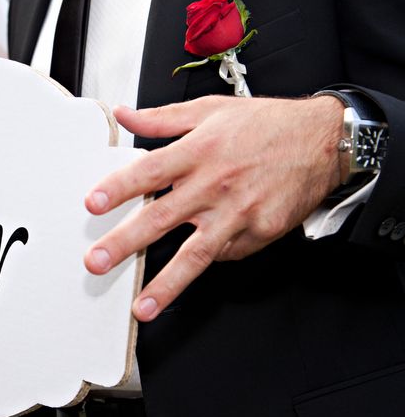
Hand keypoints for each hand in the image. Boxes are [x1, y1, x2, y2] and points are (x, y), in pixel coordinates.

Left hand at [85, 95, 343, 321]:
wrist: (324, 140)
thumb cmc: (265, 124)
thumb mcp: (210, 109)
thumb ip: (162, 119)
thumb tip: (123, 114)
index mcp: (198, 151)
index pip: (149, 172)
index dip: (118, 188)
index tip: (93, 204)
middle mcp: (215, 184)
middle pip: (161, 219)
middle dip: (125, 243)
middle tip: (96, 262)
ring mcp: (238, 213)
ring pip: (195, 254)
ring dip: (165, 284)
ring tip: (142, 307)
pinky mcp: (259, 233)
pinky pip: (225, 253)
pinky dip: (209, 258)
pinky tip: (194, 263)